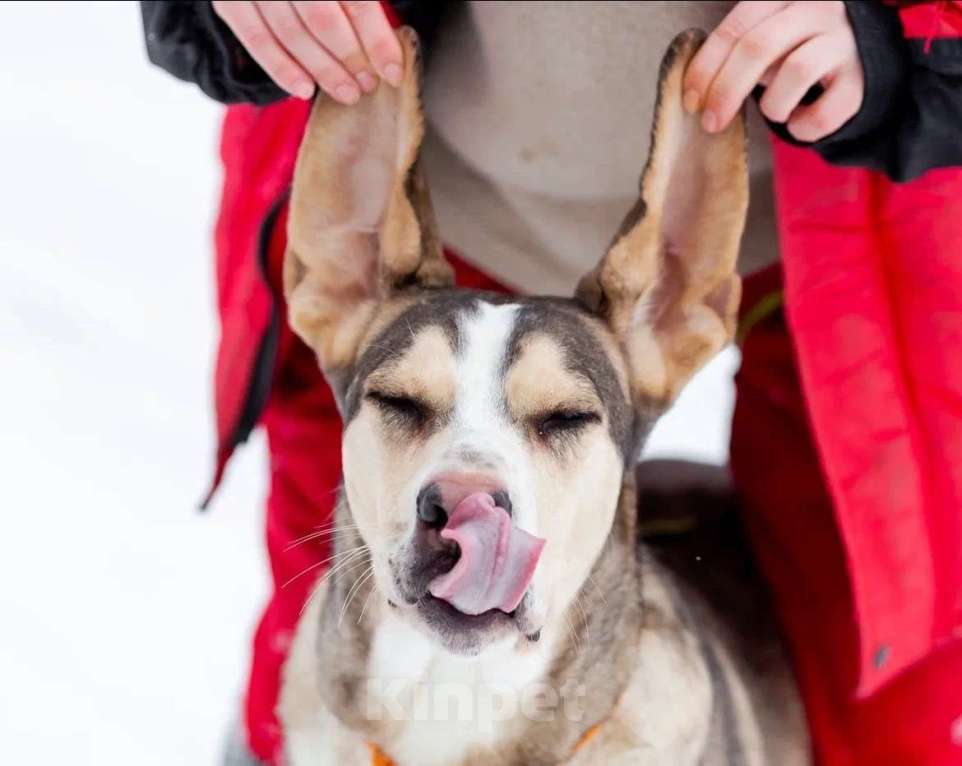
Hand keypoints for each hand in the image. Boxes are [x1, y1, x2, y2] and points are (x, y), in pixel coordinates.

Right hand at [212, 0, 401, 103]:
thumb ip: (360, 4)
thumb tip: (386, 48)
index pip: (357, 2)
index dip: (377, 40)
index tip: (393, 72)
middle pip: (323, 20)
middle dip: (350, 59)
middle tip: (367, 85)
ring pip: (291, 34)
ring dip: (322, 71)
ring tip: (346, 92)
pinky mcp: (228, 0)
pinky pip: (256, 39)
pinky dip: (281, 69)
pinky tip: (304, 90)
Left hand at [683, 1, 863, 141]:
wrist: (864, 61)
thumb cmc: (798, 51)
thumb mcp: (767, 39)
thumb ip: (736, 52)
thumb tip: (697, 92)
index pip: (735, 28)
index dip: (706, 68)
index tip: (690, 100)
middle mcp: (819, 10)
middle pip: (759, 47)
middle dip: (726, 91)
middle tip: (711, 123)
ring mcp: (845, 42)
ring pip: (794, 72)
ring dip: (772, 105)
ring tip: (774, 111)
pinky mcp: (863, 80)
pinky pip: (824, 112)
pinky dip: (803, 127)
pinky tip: (800, 122)